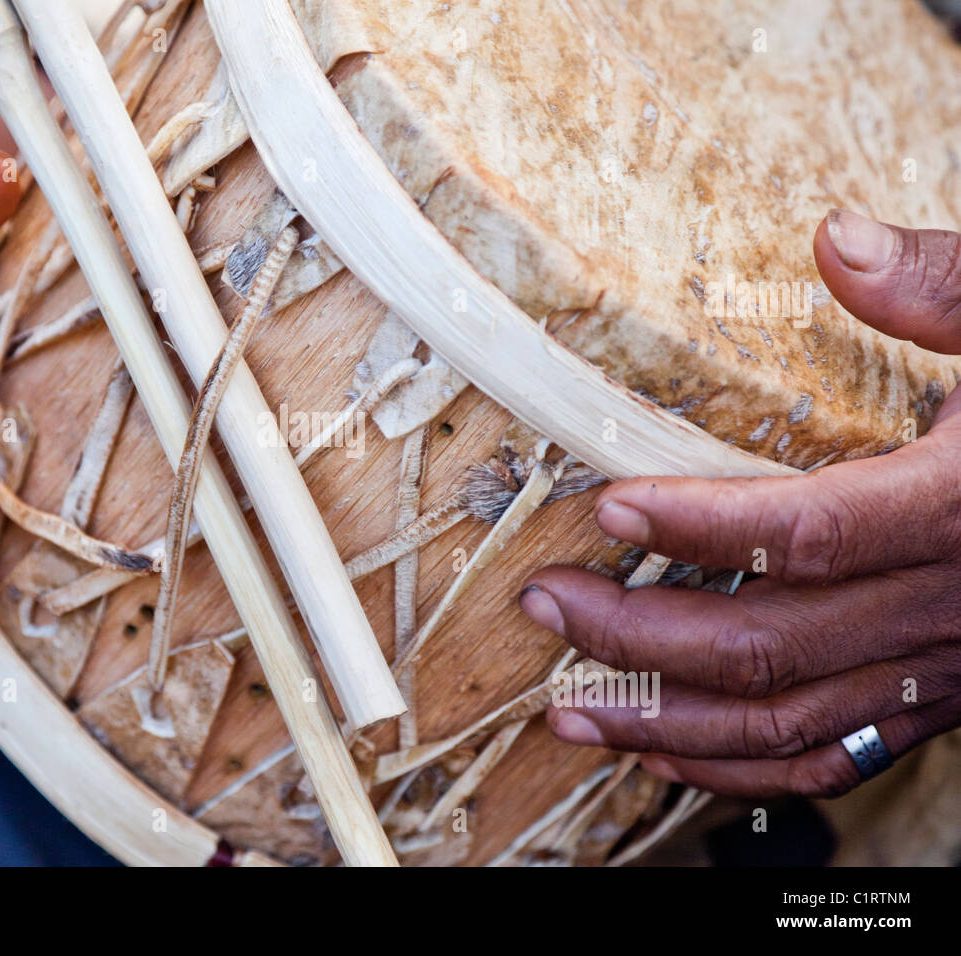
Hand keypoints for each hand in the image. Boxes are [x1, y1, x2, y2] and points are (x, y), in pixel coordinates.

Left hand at [522, 210, 960, 797]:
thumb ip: (946, 288)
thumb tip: (837, 242)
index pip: (811, 532)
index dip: (703, 526)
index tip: (610, 506)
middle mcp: (946, 604)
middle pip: (769, 645)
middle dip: (639, 636)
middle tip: (544, 605)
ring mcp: (940, 667)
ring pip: (786, 725)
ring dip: (665, 726)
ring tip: (567, 715)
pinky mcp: (936, 696)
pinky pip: (832, 759)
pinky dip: (741, 771)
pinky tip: (665, 758)